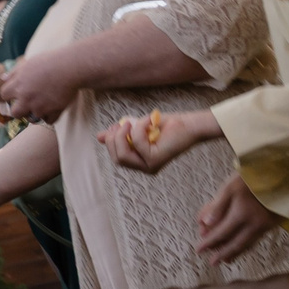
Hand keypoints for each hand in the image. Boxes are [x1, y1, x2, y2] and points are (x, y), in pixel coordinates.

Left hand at [0, 51, 75, 121]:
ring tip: (43, 104)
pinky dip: (50, 116)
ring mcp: (40, 106)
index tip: (15, 94)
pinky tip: (52, 108)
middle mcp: (26, 98)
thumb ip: (13, 72)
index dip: (9, 95)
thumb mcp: (28, 63)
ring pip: (32, 118)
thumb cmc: (49, 61)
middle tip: (26, 105)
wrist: (70, 67)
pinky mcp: (54, 111)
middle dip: (19, 110)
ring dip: (36, 112)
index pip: (4, 95)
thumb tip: (2, 78)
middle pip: (15, 113)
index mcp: (18, 85)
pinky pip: (48, 121)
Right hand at [99, 107, 220, 173]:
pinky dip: (139, 127)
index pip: (117, 157)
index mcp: (141, 162)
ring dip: (123, 135)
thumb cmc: (167, 126)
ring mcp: (150, 166)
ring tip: (130, 122)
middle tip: (121, 124)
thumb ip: (121, 134)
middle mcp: (145, 168)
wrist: (190, 125)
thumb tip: (99, 136)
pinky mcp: (155, 160)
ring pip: (123, 155)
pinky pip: (136, 143)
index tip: (114, 126)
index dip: (111, 142)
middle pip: (117, 159)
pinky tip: (148, 121)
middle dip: (114, 140)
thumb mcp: (138, 128)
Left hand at [195, 171, 281, 264]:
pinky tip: (242, 247)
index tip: (198, 250)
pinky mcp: (272, 223)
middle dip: (222, 253)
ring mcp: (265, 225)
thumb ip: (216, 207)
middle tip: (212, 262)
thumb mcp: (229, 187)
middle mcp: (254, 224)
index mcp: (241, 215)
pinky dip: (247, 245)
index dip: (209, 242)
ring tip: (226, 259)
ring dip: (235, 252)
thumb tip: (204, 225)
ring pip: (247, 243)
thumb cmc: (250, 177)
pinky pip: (256, 239)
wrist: (281, 172)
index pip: (221, 233)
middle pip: (235, 243)